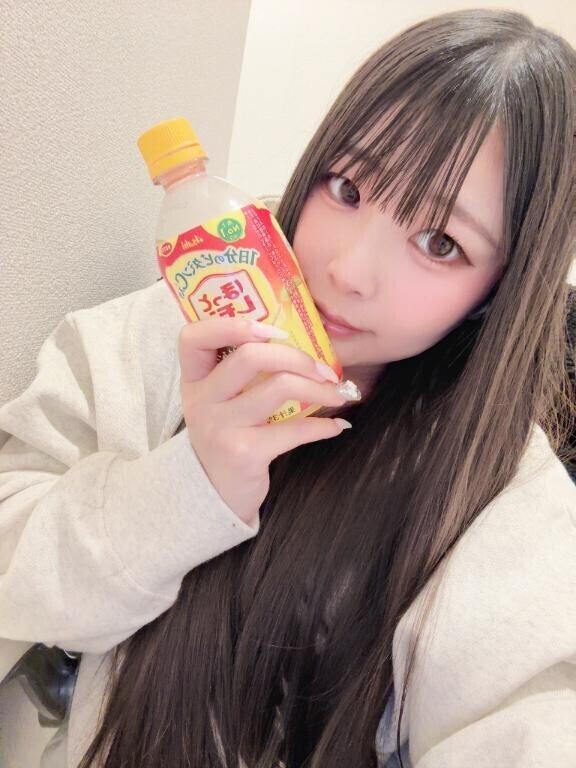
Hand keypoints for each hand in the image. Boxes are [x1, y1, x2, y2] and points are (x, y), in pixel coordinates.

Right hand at [178, 318, 353, 524]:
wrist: (212, 494)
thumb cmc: (225, 436)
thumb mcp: (219, 401)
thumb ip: (240, 372)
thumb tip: (302, 345)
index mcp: (195, 379)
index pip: (194, 338)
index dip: (230, 324)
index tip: (272, 330)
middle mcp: (202, 400)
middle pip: (250, 356)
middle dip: (296, 356)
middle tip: (322, 369)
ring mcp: (221, 427)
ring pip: (278, 387)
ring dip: (319, 388)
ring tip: (337, 394)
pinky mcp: (244, 453)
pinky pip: (293, 430)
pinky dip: (322, 426)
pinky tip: (336, 425)